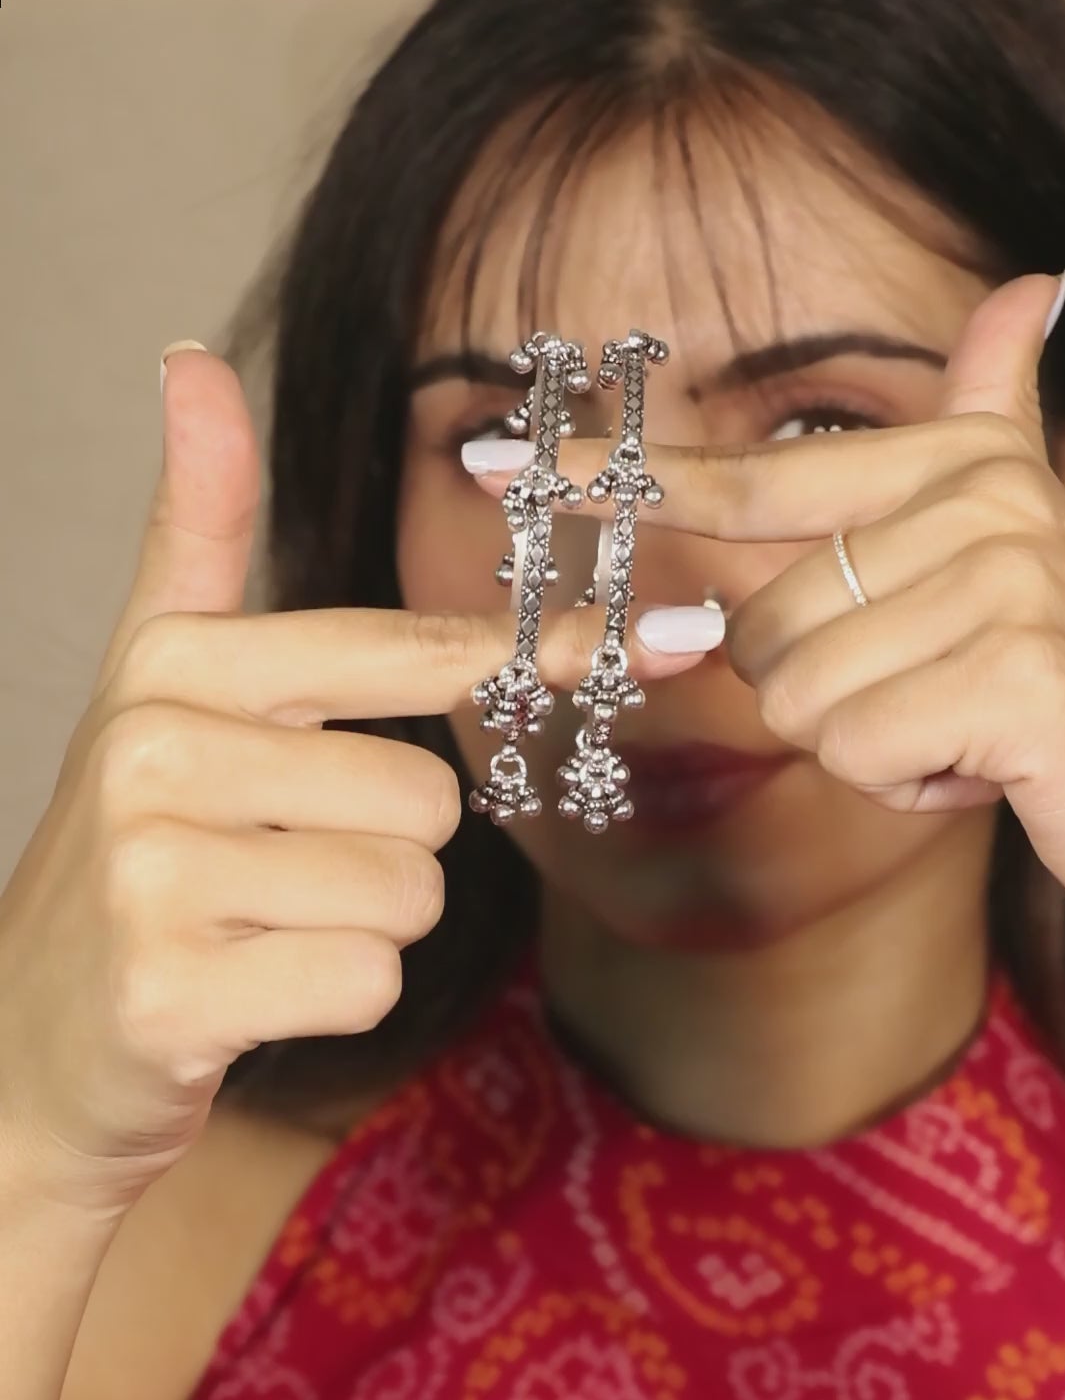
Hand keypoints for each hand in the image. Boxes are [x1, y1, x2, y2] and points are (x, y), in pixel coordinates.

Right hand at [0, 348, 699, 1224]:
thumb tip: (191, 356)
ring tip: (259, 928)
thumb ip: (196, 525)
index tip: (665, 639)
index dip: (529, 652)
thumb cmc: (135, 850)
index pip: (404, 651)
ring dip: (361, 928)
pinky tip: (248, 994)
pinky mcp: (167, 989)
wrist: (29, 1044)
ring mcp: (152, 871)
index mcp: (176, 662)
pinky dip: (335, 998)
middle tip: (281, 873)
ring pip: (408, 893)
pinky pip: (367, 978)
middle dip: (384, 853)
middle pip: (428, 800)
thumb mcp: (158, 680)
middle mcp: (155, 748)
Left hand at [474, 274, 1064, 910]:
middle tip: (925, 699)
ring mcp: (1008, 584)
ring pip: (799, 697)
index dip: (621, 476)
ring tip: (959, 732)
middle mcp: (987, 503)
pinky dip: (907, 787)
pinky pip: (855, 750)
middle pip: (762, 625)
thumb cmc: (1047, 679)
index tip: (497, 460)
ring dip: (868, 745)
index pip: (750, 480)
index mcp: (962, 466)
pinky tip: (978, 768)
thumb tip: (1031, 285)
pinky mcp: (1018, 677)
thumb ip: (991, 417)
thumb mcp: (1006, 551)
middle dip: (825, 694)